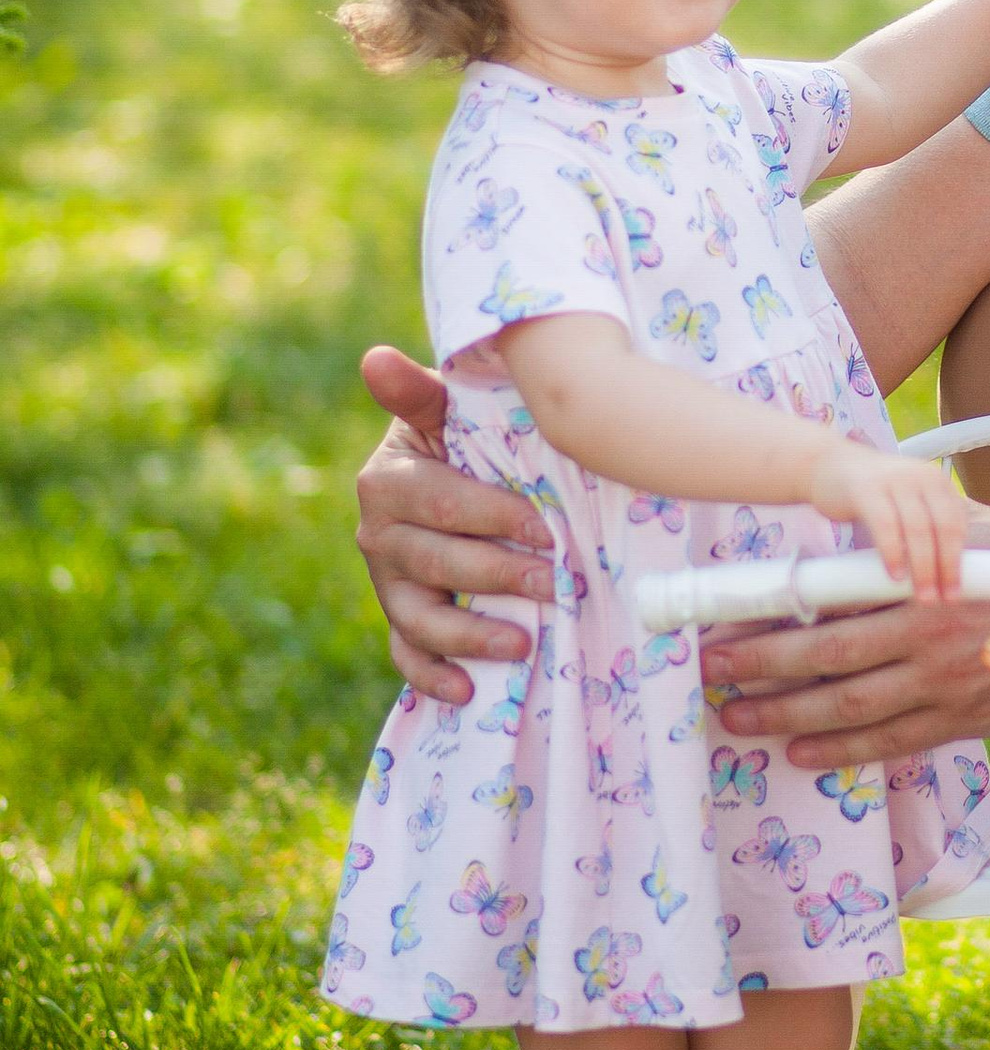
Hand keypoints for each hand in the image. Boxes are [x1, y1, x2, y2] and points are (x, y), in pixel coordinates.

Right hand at [355, 345, 548, 705]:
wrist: (460, 473)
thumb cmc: (464, 437)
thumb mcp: (446, 411)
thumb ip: (418, 392)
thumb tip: (374, 357)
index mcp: (387, 480)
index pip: (441, 503)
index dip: (494, 517)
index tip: (547, 529)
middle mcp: (377, 534)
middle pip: (435, 562)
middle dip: (497, 575)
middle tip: (555, 584)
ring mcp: (387, 583)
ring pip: (419, 617)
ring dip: (470, 634)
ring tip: (524, 641)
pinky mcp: (400, 620)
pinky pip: (406, 657)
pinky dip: (432, 678)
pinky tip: (468, 692)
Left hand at [711, 500, 989, 768]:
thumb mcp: (978, 528)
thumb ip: (917, 530)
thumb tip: (852, 523)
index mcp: (926, 586)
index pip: (834, 605)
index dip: (777, 619)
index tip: (729, 625)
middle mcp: (928, 639)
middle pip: (829, 659)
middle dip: (763, 669)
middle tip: (714, 674)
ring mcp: (942, 687)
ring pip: (850, 707)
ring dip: (787, 714)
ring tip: (739, 717)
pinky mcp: (957, 721)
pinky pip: (888, 742)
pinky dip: (840, 749)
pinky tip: (798, 751)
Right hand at [807, 439, 972, 601]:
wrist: (831, 466)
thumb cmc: (875, 493)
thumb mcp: (908, 501)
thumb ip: (928, 525)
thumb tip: (945, 574)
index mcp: (938, 482)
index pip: (957, 524)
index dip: (958, 560)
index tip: (954, 592)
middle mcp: (921, 477)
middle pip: (943, 527)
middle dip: (945, 567)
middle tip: (942, 599)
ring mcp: (895, 480)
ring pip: (917, 529)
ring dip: (923, 567)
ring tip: (922, 596)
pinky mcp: (867, 490)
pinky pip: (885, 525)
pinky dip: (893, 553)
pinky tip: (895, 575)